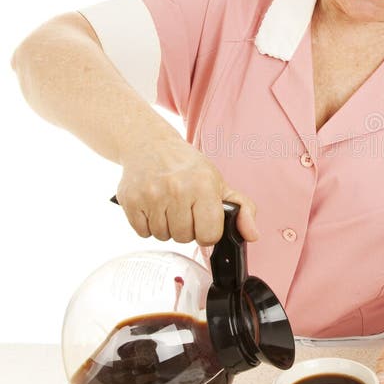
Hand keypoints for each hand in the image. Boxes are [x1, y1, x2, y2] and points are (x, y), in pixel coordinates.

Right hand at [116, 136, 257, 245]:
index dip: (207, 231)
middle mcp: (177, 189)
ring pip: (164, 236)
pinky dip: (148, 225)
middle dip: (186, 228)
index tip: (202, 219)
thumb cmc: (188, 168)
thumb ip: (243, 209)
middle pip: (184, 238)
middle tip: (183, 207)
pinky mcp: (130, 200)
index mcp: (203, 186)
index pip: (209, 235)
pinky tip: (153, 206)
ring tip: (167, 205)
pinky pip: (143, 233)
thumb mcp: (219, 183)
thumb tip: (253, 235)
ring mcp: (151, 195)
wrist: (150, 145)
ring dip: (167, 227)